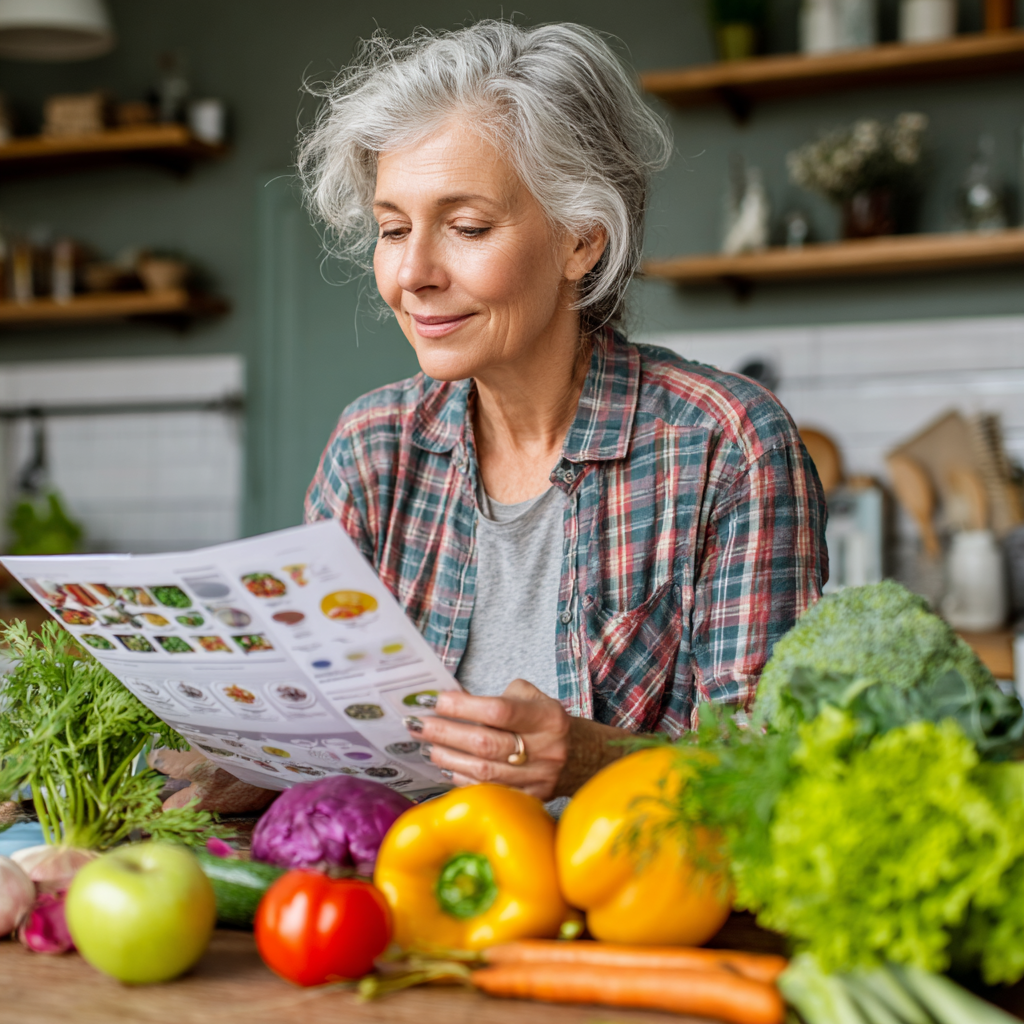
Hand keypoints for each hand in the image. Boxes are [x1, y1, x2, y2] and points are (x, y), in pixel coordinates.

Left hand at [404, 679, 626, 800]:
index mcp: (547, 717)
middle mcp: (546, 749)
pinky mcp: (530, 799)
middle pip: (486, 743)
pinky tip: (446, 766)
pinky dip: (462, 779)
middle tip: (417, 724)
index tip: (435, 700)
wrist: (581, 757)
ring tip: (426, 746)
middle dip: (445, 733)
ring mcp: (538, 779)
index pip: (499, 710)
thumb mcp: (533, 698)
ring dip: (448, 757)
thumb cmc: (546, 722)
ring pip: (483, 771)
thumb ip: (498, 698)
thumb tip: (453, 701)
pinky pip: (488, 791)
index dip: (463, 705)